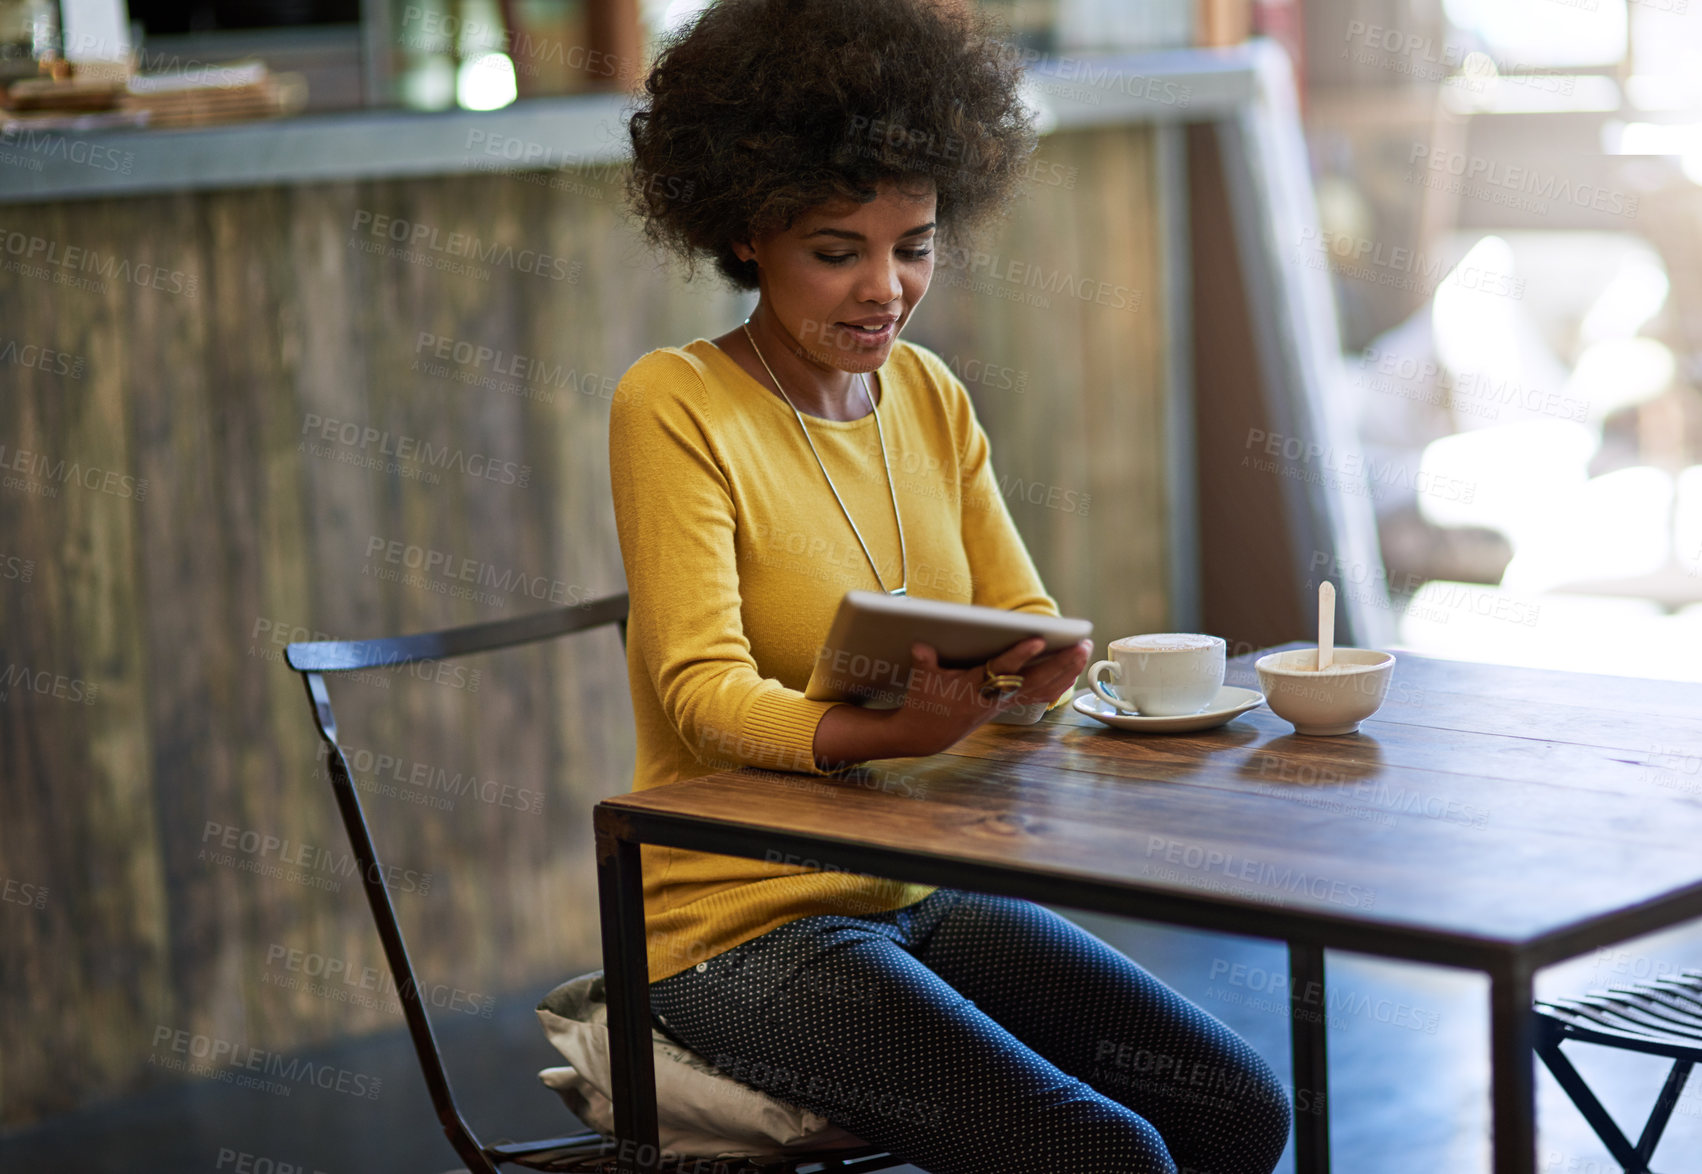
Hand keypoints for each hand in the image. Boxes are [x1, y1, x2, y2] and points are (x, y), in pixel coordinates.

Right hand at [887, 636, 1094, 755]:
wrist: (928, 734)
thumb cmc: (926, 702)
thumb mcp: (922, 680)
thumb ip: (925, 661)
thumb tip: (921, 646)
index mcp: (974, 688)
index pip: (1001, 669)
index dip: (1020, 655)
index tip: (1038, 639)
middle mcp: (995, 698)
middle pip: (1036, 681)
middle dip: (1061, 663)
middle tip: (1082, 644)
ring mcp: (1004, 703)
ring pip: (1043, 688)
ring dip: (1066, 671)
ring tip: (1083, 651)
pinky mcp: (1007, 705)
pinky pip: (1040, 695)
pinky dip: (1059, 683)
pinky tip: (1072, 670)